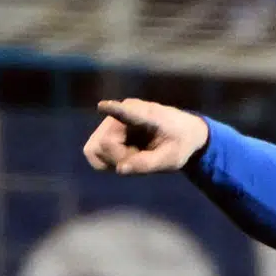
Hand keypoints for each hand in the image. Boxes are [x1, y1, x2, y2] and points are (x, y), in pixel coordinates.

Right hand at [83, 99, 210, 174]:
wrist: (183, 131)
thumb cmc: (180, 143)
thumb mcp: (171, 159)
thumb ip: (147, 164)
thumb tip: (120, 170)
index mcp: (147, 115)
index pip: (129, 113)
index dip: (114, 110)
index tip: (103, 106)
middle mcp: (123, 111)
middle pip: (105, 144)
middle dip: (120, 158)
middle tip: (142, 157)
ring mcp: (111, 119)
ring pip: (95, 149)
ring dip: (114, 159)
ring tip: (136, 154)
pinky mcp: (104, 129)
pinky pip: (93, 151)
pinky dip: (108, 159)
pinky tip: (126, 155)